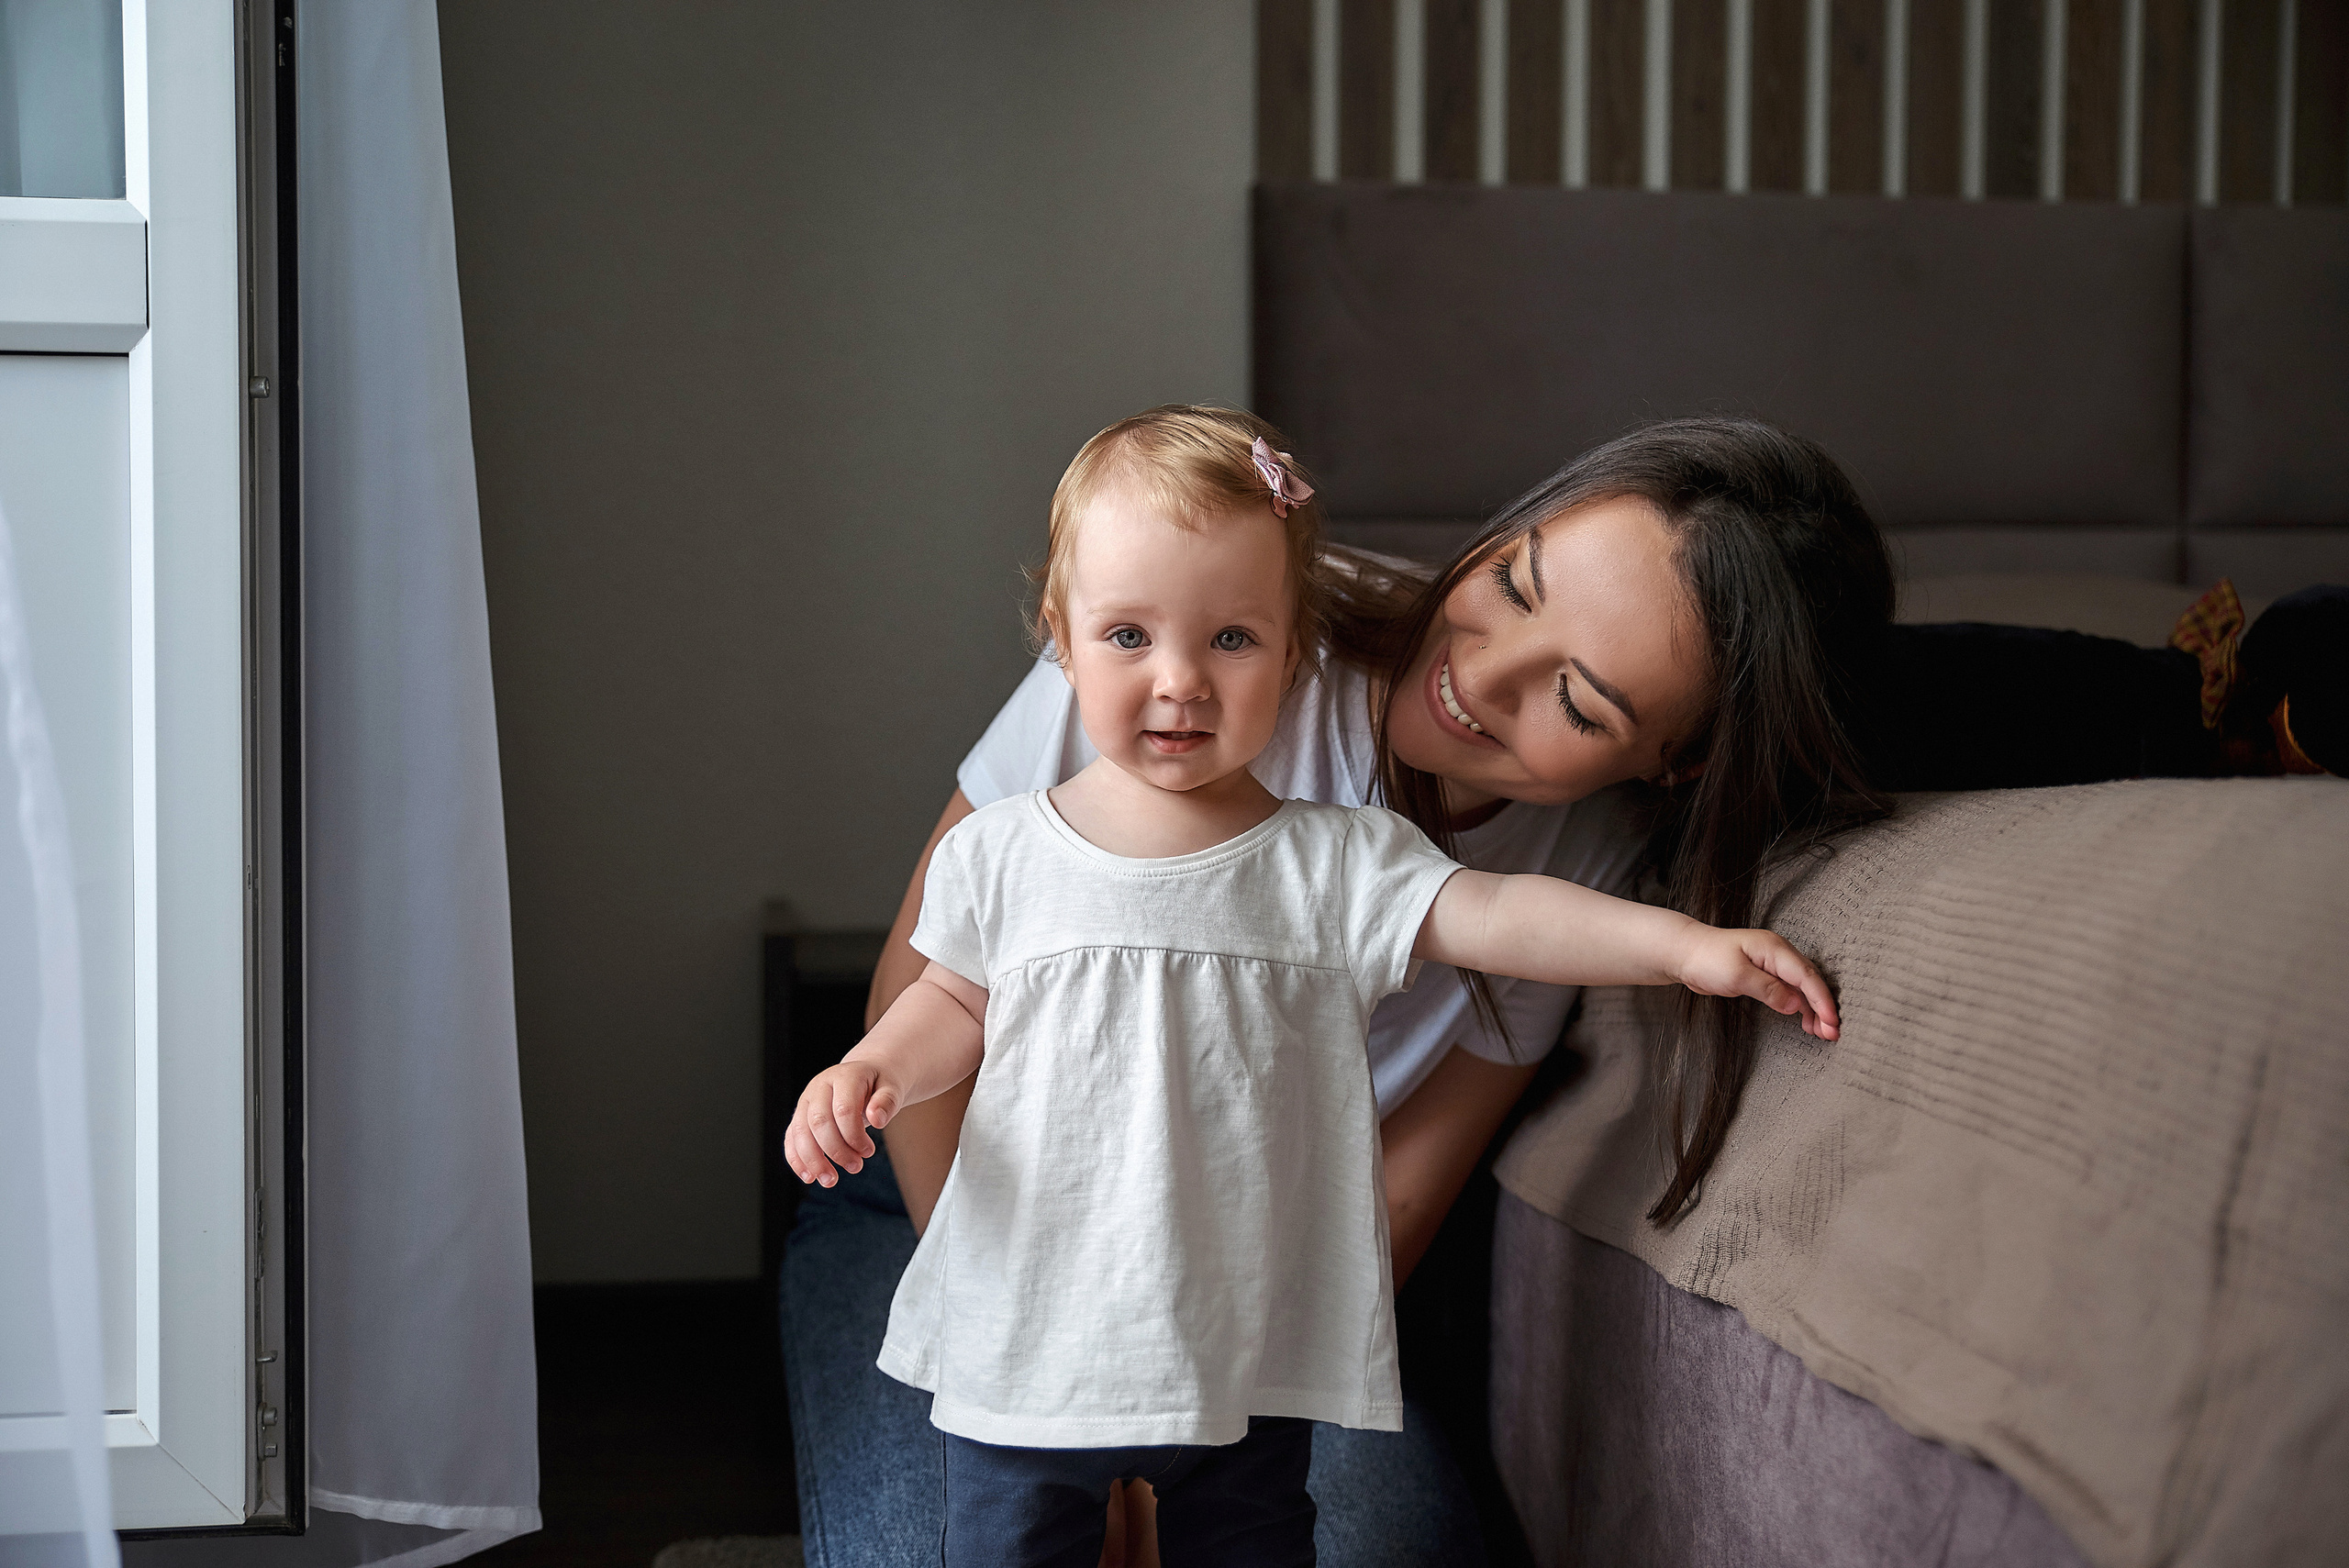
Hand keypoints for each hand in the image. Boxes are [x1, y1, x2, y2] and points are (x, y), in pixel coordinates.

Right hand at [784, 1061, 903, 1187]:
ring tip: (830, 1181)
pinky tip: (809, 1177)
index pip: (843, 1109)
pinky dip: (797, 1159)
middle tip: (856, 1167)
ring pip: (800, 1132)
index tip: (869, 1152)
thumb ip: (887, 1101)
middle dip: (836, 1150)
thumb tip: (877, 1120)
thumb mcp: (892, 1088)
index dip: (854, 1136)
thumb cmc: (880, 1085)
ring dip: (813, 1160)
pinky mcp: (800, 1115)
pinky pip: (791, 1138)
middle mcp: (820, 1086)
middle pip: (818, 1122)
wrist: (866, 1076)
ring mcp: (806, 1100)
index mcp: (844, 1076)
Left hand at [1672, 927, 1839, 1039]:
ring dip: (1814, 1010)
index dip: (1822, 1000)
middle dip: (1824, 1008)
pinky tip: (1805, 1022)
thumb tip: (1795, 1005)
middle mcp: (1778, 954)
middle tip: (1832, 1034)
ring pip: (1803, 988)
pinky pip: (1791, 990)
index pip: (1807, 976)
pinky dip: (1800, 1007)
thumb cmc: (1706, 958)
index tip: (1832, 1021)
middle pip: (1810, 982)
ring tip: (1822, 1034)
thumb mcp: (1736, 975)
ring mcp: (1773, 964)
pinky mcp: (1766, 975)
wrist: (1685, 953)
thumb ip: (1767, 989)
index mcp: (1774, 949)